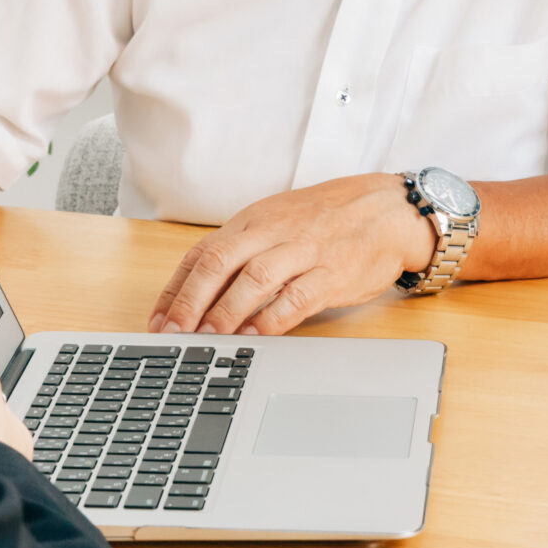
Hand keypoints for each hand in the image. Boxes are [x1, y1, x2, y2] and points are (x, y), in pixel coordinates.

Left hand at [150, 173, 437, 336]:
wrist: (389, 209)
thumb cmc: (330, 219)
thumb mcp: (280, 222)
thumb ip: (245, 250)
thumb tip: (202, 293)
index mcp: (254, 220)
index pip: (202, 252)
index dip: (175, 288)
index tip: (158, 320)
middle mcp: (274, 231)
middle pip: (219, 262)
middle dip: (190, 301)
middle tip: (172, 334)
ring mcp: (304, 250)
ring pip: (253, 279)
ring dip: (225, 311)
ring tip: (206, 339)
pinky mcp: (333, 272)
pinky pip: (297, 297)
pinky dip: (272, 319)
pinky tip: (255, 336)